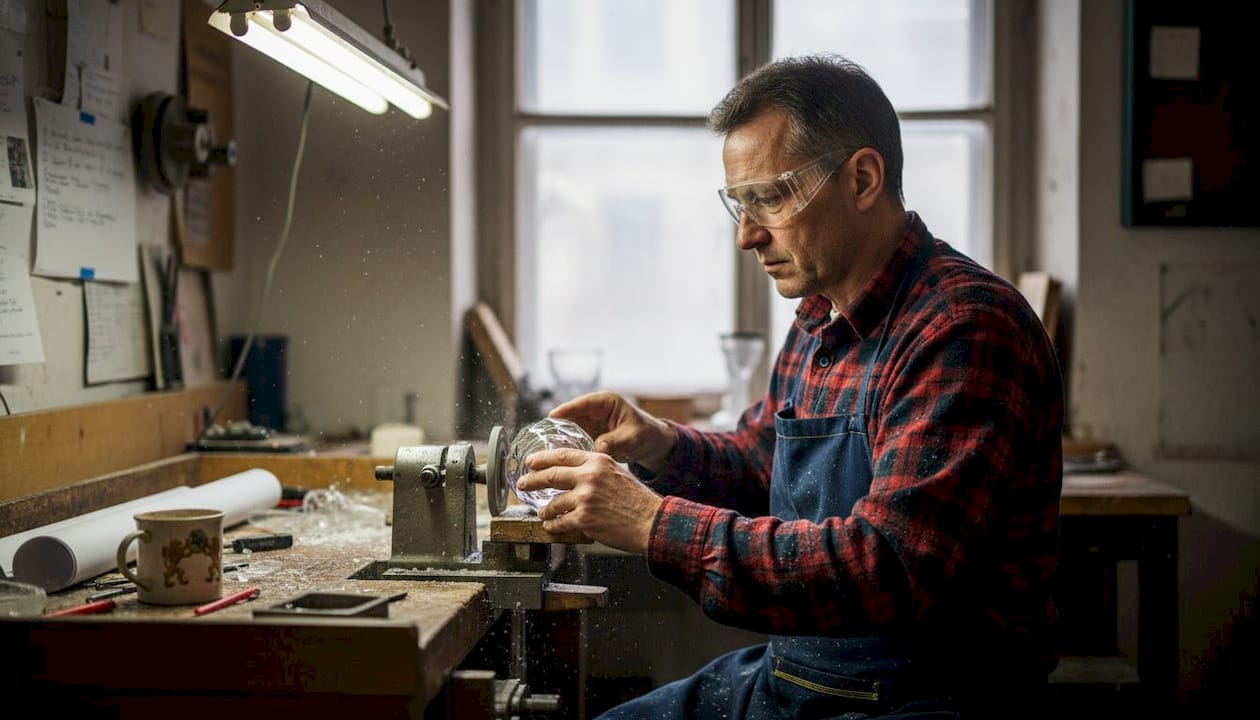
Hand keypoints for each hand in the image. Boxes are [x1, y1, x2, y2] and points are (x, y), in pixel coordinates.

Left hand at [515, 447, 661, 553]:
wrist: (652, 521)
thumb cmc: (638, 501)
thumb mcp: (617, 474)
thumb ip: (596, 471)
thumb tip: (575, 476)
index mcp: (598, 461)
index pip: (563, 455)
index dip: (543, 458)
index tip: (531, 461)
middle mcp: (589, 476)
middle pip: (551, 475)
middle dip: (532, 480)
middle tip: (522, 483)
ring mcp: (585, 497)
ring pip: (553, 503)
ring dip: (545, 509)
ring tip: (542, 512)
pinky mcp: (584, 518)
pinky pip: (560, 522)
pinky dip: (553, 525)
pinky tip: (551, 526)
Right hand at [549, 391, 677, 473]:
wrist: (652, 444)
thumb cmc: (646, 435)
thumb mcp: (632, 437)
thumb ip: (614, 441)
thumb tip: (597, 448)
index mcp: (606, 402)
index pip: (583, 403)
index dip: (567, 409)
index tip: (552, 416)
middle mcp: (594, 409)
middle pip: (571, 415)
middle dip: (557, 426)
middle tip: (543, 438)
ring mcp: (590, 422)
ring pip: (569, 428)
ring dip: (559, 437)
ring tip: (546, 449)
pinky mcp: (588, 434)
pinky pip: (573, 439)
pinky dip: (567, 447)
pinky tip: (558, 458)